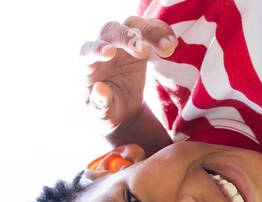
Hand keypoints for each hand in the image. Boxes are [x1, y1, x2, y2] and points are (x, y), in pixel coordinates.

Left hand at [82, 16, 176, 130]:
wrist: (124, 111)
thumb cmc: (108, 112)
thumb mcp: (103, 116)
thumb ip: (100, 105)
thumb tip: (100, 90)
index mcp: (89, 65)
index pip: (88, 50)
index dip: (97, 49)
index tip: (110, 53)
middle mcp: (104, 48)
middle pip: (112, 30)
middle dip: (127, 36)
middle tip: (142, 49)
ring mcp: (123, 43)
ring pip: (134, 25)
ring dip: (151, 32)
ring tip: (168, 46)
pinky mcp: (141, 43)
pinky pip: (151, 29)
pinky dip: (163, 32)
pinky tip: (172, 45)